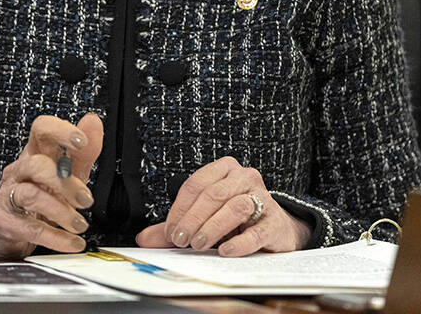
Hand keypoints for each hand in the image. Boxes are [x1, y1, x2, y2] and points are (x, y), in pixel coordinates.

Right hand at [0, 113, 103, 259]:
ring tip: (80, 225)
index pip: (41, 129)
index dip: (60, 131)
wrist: (5, 225)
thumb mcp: (66, 172)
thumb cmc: (40, 192)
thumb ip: (82, 151)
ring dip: (61, 212)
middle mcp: (20, 170)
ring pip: (31, 196)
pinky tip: (72, 242)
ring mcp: (9, 195)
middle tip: (86, 200)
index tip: (81, 141)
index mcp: (35, 152)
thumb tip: (93, 122)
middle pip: (37, 165)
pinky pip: (30, 228)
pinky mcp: (5, 222)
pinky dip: (56, 238)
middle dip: (65, 183)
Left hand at [135, 156, 309, 256]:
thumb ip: (176, 226)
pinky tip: (226, 251)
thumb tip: (144, 239)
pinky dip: (240, 242)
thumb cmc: (236, 220)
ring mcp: (264, 198)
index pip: (196, 185)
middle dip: (193, 218)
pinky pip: (257, 230)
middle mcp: (245, 178)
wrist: (276, 229)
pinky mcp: (276, 222)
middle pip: (214, 194)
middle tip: (180, 240)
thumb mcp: (204, 219)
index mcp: (225, 170)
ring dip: (213, 227)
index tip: (170, 231)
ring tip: (199, 245)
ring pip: (235, 207)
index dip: (179, 209)